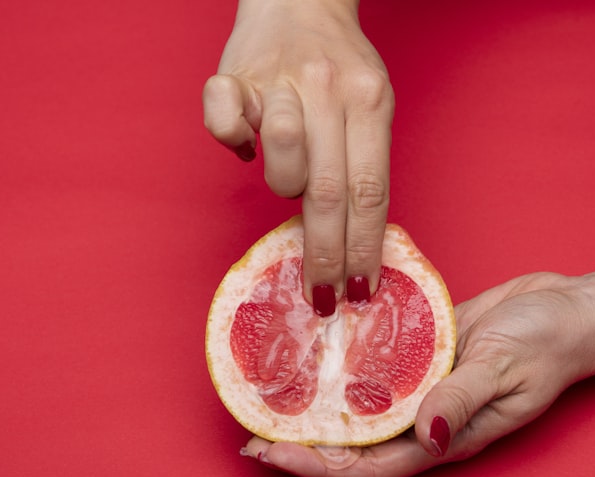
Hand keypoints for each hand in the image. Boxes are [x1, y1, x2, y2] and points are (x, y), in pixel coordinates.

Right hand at [203, 0, 393, 311]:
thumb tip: (355, 240)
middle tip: (323, 294)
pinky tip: (245, 144)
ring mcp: (279, 80)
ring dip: (284, 185)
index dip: (365, 247)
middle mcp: (327, 89)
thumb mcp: (371, 104)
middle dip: (326, 253)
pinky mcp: (233, 76)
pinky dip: (232, 142)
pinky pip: (223, 123)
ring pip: (280, 158)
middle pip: (329, 190)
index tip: (360, 289)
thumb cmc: (338, 64)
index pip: (370, 191)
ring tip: (289, 179)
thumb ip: (365, 161)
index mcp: (369, 100)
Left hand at [241, 272, 594, 476]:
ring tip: (271, 396)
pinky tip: (315, 353)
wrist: (572, 312)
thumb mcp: (505, 367)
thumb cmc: (547, 344)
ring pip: (360, 409)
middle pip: (354, 445)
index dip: (317, 466)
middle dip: (302, 444)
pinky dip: (345, 367)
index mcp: (446, 437)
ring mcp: (424, 388)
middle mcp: (427, 420)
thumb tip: (426, 435)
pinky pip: (377, 368)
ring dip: (318, 408)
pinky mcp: (425, 356)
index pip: (369, 465)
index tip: (269, 453)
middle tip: (249, 430)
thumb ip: (463, 398)